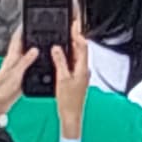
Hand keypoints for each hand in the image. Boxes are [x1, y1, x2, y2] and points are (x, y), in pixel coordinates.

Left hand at [0, 30, 37, 120]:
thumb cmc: (0, 90)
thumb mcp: (15, 74)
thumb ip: (25, 61)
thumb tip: (35, 49)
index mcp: (11, 58)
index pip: (17, 39)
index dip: (22, 29)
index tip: (28, 21)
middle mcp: (14, 62)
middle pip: (23, 46)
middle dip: (30, 37)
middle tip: (39, 29)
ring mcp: (17, 70)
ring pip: (27, 56)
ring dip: (34, 49)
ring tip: (44, 43)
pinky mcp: (20, 78)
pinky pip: (30, 67)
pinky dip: (36, 63)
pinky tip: (42, 63)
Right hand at [54, 27, 89, 141]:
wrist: (71, 116)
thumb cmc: (68, 102)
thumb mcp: (62, 79)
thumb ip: (60, 62)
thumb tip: (58, 48)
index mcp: (83, 68)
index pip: (83, 47)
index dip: (78, 34)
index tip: (74, 25)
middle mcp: (84, 70)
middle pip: (81, 50)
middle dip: (75, 38)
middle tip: (70, 28)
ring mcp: (81, 75)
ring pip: (77, 57)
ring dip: (72, 47)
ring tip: (66, 38)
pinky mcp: (76, 80)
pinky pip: (73, 64)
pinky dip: (68, 57)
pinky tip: (62, 57)